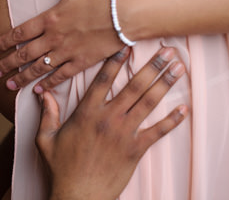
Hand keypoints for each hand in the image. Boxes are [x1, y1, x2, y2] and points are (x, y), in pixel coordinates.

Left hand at [0, 0, 123, 92]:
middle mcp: (54, 38)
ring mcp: (67, 52)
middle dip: (7, 64)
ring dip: (22, 77)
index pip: (19, 32)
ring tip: (10, 85)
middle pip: (24, 53)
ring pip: (39, 68)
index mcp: (50, 18)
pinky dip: (49, 84)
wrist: (128, 13)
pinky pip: (61, 76)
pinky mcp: (82, 62)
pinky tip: (39, 91)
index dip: (4, 41)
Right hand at [36, 47, 187, 199]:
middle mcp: (107, 118)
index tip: (127, 44)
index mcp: (86, 113)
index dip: (115, 60)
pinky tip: (184, 109)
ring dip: (165, 84)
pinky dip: (172, 120)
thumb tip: (43, 94)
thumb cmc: (62, 168)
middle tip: (167, 50)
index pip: (102, 80)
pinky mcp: (136, 150)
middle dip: (151, 65)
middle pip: (133, 86)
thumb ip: (47, 114)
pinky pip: (158, 131)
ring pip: (148, 103)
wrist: (79, 196)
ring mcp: (124, 133)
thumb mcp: (46, 139)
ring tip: (178, 68)